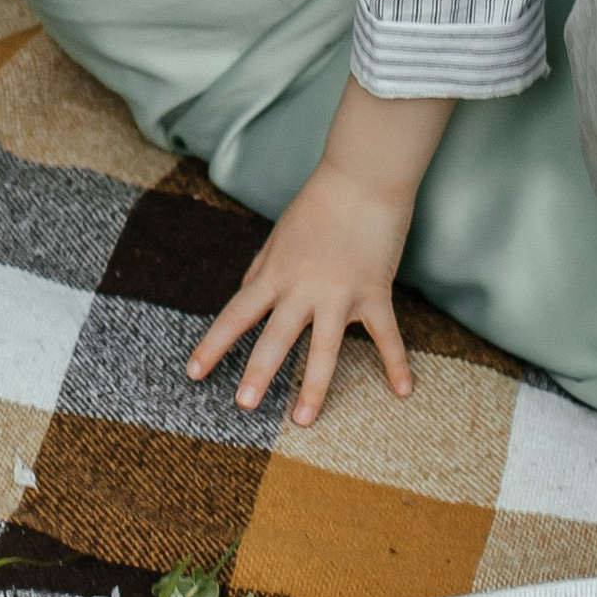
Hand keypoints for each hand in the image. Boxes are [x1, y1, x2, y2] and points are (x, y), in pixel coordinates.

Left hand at [187, 157, 420, 426]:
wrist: (362, 177)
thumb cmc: (319, 202)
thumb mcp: (279, 234)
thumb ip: (261, 268)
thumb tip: (244, 294)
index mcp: (275, 274)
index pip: (236, 314)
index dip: (213, 344)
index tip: (193, 371)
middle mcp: (302, 288)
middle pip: (275, 338)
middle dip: (258, 373)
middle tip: (244, 405)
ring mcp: (339, 294)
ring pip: (324, 349)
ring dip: (314, 387)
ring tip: (303, 420)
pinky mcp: (373, 293)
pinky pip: (386, 336)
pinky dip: (397, 363)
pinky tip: (403, 390)